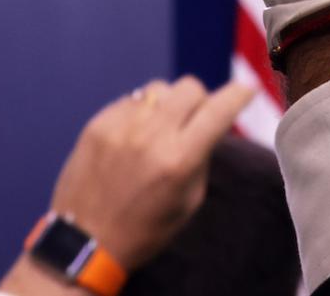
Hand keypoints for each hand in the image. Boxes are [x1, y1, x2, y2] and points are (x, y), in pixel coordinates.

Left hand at [6, 79, 253, 286]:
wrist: (83, 242)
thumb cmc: (145, 229)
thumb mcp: (189, 201)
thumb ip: (202, 157)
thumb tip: (210, 124)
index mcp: (180, 159)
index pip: (219, 109)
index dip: (239, 94)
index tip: (246, 92)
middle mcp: (151, 136)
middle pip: (190, 87)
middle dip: (200, 100)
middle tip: (194, 120)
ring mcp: (121, 126)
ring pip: (159, 89)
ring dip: (168, 104)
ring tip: (159, 129)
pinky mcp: (97, 124)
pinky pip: (131, 101)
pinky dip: (140, 113)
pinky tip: (132, 137)